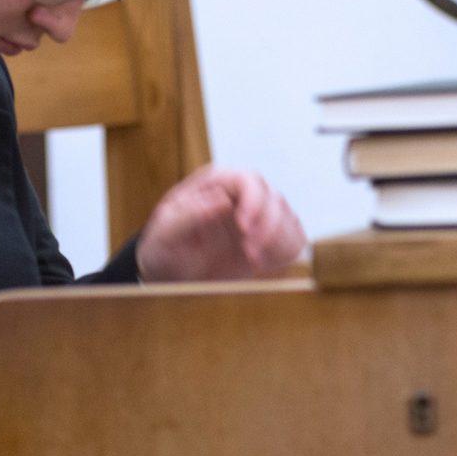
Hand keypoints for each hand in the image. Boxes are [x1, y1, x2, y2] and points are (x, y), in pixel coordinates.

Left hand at [136, 165, 305, 281]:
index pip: (247, 179)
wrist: (168, 276)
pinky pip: (293, 240)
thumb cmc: (163, 249)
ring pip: (288, 218)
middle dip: (268, 227)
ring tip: (253, 261)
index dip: (254, 201)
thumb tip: (220, 200)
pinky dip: (287, 252)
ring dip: (278, 242)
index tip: (245, 228)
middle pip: (273, 198)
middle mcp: (238, 196)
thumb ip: (187, 214)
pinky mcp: (266, 242)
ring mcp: (255, 218)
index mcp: (213, 185)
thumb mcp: (164, 233)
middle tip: (250, 254)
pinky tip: (265, 265)